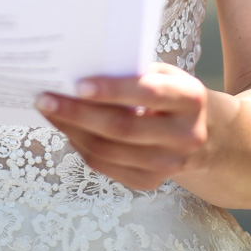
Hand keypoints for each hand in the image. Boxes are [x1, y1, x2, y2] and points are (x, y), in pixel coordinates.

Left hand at [36, 65, 210, 191]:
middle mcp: (185, 136)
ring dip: (72, 131)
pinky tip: (66, 129)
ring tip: (48, 112)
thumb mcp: (165, 75)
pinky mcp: (151, 182)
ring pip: (109, 151)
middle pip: (122, 128)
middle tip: (45, 98)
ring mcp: (169, 165)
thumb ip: (134, 72)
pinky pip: (106, 166)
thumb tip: (80, 68)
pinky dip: (80, 146)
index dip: (112, 89)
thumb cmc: (171, 94)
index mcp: (190, 99)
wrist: (205, 136)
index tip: (77, 83)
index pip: (148, 93)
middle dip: (78, 113)